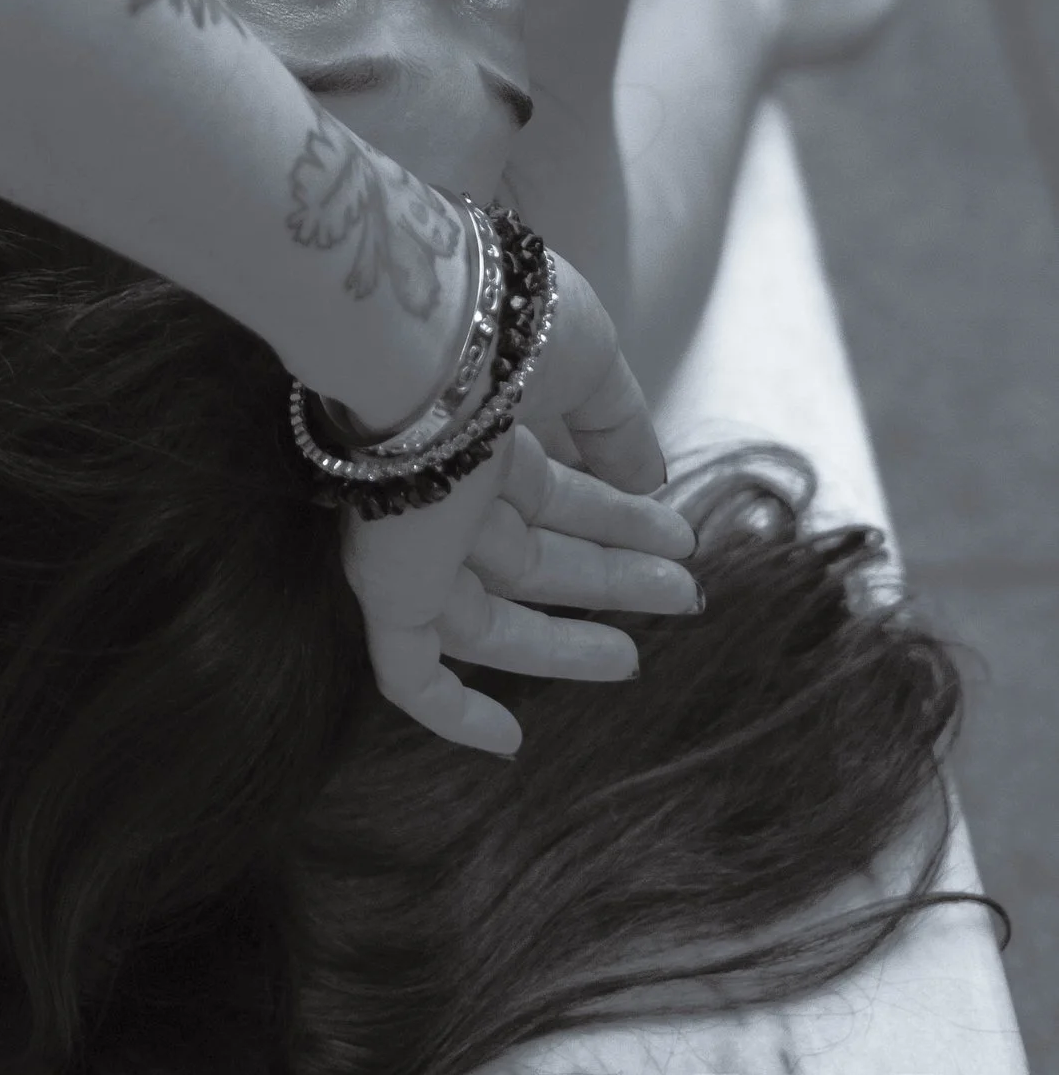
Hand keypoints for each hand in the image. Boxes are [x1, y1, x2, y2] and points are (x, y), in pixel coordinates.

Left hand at [343, 251, 697, 756]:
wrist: (416, 329)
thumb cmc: (503, 330)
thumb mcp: (588, 363)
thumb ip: (618, 427)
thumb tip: (653, 483)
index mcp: (486, 429)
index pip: (555, 490)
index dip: (616, 515)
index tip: (677, 536)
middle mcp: (447, 489)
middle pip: (537, 554)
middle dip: (612, 573)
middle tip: (683, 593)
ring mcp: (415, 543)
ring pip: (492, 618)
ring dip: (569, 638)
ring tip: (637, 653)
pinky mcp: (389, 588)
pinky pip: (410, 672)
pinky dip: (454, 713)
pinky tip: (506, 744)